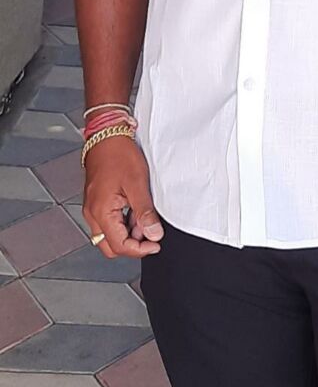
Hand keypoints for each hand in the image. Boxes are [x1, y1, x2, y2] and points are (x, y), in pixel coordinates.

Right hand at [83, 137, 163, 257]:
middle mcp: (92, 213)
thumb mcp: (137, 184)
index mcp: (101, 212)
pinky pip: (109, 222)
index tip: (155, 244)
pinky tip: (135, 209)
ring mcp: (93, 209)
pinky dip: (123, 222)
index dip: (140, 250)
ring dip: (129, 233)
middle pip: (111, 247)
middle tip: (150, 233)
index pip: (119, 246)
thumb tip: (154, 234)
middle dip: (132, 245)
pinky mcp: (97, 203)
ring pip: (110, 236)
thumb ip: (145, 213)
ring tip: (144, 216)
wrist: (106, 136)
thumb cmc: (118, 154)